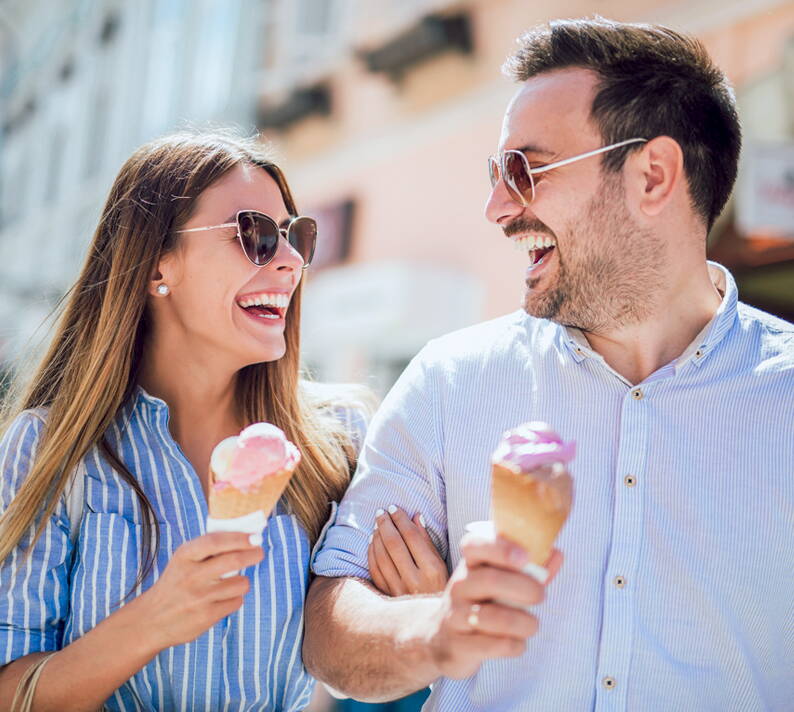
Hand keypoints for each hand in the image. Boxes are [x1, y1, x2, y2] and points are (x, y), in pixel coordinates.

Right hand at [137, 531, 263, 650]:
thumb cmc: (175, 583)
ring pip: (240, 583)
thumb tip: (245, 535)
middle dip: (253, 554)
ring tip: (234, 582)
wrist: (151, 620)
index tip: (255, 536)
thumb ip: (208, 549)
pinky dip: (234, 599)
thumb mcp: (183, 561)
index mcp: (184, 556)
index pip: (215, 541)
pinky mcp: (206, 616)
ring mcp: (199, 597)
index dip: (239, 538)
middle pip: (233, 560)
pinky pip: (236, 602)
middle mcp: (191, 576)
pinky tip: (223, 599)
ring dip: (243, 581)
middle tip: (259, 552)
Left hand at [368, 506, 448, 595]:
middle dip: (385, 524)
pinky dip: (372, 553)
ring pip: (382, 556)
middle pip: (394, 544)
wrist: (434, 619)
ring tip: (377, 524)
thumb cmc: (441, 587)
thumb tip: (416, 516)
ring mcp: (399, 590)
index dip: (401, 519)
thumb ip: (427, 540)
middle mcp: (415, 580)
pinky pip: (375, 570)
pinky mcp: (388, 596)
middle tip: (381, 512)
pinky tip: (372, 542)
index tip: (394, 508)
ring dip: (377, 537)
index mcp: (432, 569)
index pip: (412, 536)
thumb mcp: (441, 564)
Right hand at [424, 529, 561, 679]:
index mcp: (470, 564)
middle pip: (490, 580)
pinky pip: (493, 645)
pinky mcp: (459, 645)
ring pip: (492, 617)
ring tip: (532, 625)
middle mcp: (459, 586)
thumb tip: (556, 554)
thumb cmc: (480, 602)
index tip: (525, 557)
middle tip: (541, 596)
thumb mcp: (499, 580)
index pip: (474, 545)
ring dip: (523, 622)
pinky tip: (517, 643)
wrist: (442, 639)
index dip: (500, 548)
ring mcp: (455, 615)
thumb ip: (529, 569)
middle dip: (524, 588)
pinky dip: (515, 645)